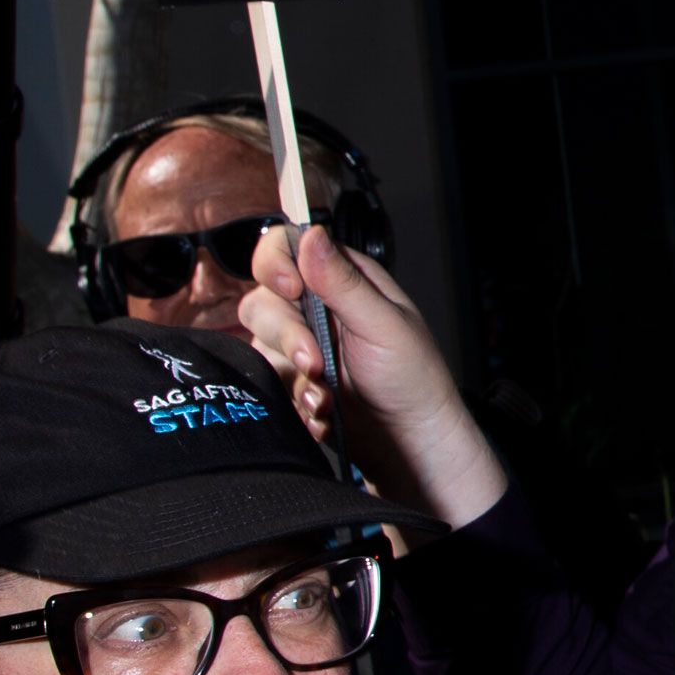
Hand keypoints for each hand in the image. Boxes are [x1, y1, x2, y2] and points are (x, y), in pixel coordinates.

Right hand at [239, 224, 507, 523]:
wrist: (409, 441)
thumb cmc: (413, 377)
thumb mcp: (383, 324)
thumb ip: (344, 282)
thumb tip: (311, 234)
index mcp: (342, 281)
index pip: (286, 249)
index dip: (275, 264)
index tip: (290, 290)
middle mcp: (315, 308)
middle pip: (263, 300)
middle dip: (285, 333)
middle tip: (315, 361)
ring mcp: (299, 345)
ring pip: (260, 344)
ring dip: (290, 373)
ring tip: (324, 397)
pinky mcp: (290, 381)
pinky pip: (265, 382)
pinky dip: (292, 399)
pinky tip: (320, 412)